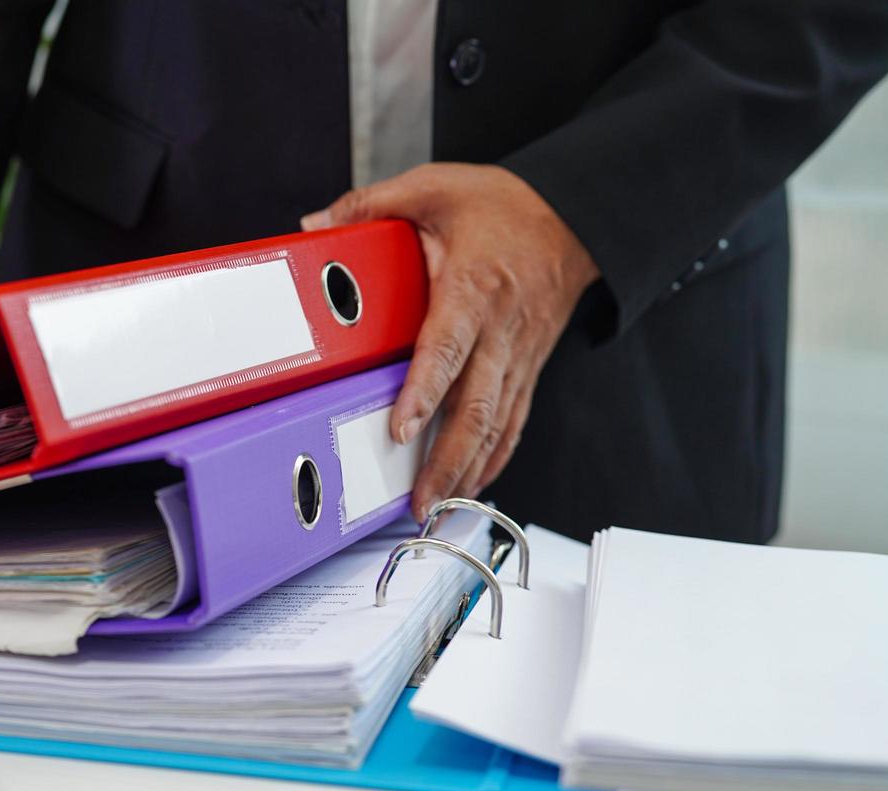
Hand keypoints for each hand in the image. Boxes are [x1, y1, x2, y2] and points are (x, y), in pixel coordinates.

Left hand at [302, 164, 598, 519]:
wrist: (574, 217)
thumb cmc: (504, 206)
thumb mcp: (434, 188)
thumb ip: (371, 206)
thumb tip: (313, 227)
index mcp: (473, 288)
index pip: (446, 347)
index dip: (425, 391)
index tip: (402, 428)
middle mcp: (500, 331)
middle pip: (476, 406)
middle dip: (448, 459)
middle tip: (419, 498)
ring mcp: (518, 356)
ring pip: (496, 424)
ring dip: (468, 470)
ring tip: (437, 507)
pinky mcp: (527, 368)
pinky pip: (513, 422)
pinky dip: (495, 458)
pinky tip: (472, 485)